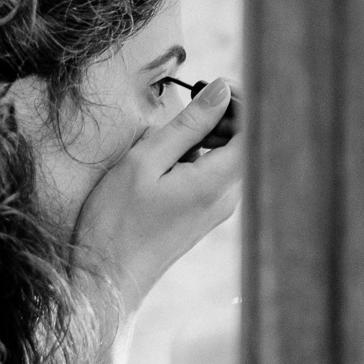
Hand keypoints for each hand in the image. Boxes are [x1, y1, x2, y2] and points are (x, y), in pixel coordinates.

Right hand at [72, 78, 242, 313]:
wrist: (108, 279)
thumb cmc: (117, 221)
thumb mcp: (145, 162)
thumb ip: (188, 125)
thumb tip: (222, 90)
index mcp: (218, 183)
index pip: (255, 128)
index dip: (242, 99)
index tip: (210, 85)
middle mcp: (228, 198)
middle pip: (248, 141)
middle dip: (224, 115)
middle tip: (186, 106)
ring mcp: (219, 209)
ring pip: (231, 156)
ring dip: (209, 135)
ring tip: (171, 137)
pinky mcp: (206, 215)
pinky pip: (217, 173)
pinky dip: (200, 155)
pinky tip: (169, 160)